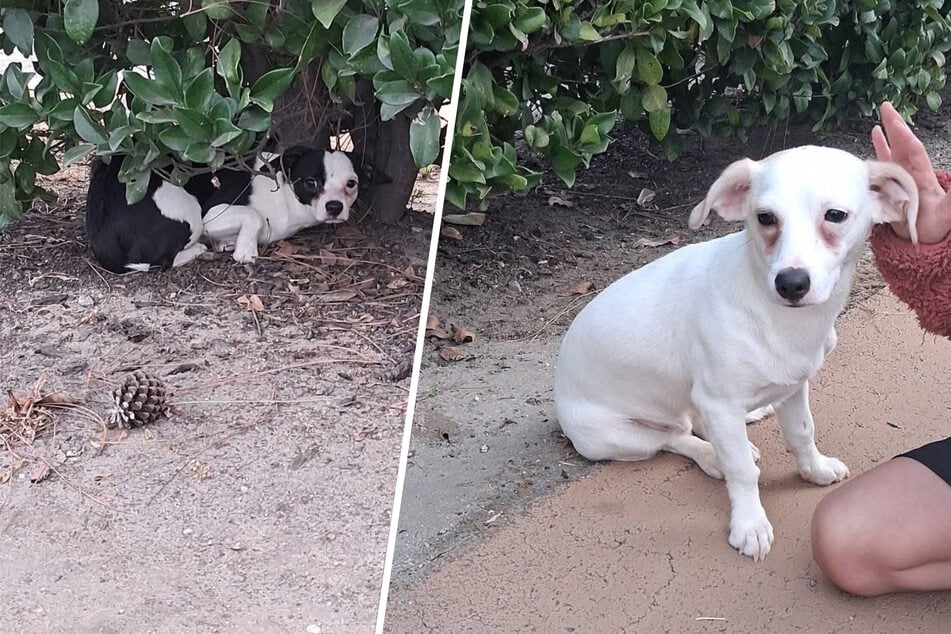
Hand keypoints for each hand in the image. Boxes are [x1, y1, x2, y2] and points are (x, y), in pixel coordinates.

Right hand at [871, 102, 950, 242]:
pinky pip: (879, 171)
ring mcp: (898, 181)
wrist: (924, 239)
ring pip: (890, 155)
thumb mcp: (948, 209)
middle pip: (900, 145)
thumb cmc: (936, 225)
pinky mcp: (888, 190)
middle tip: (885, 106)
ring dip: (884, 139)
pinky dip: (875, 158)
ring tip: (876, 124)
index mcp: (921, 174)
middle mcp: (909, 174)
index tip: (892, 118)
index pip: (911, 148)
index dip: (901, 133)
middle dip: (893, 126)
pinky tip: (869, 153)